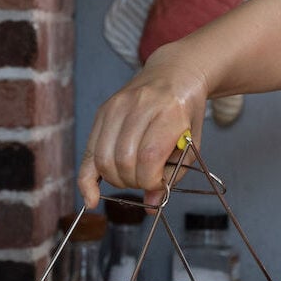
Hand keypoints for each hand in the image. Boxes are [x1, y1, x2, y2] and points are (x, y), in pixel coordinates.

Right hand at [77, 41, 208, 207]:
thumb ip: (174, 175)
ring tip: (131, 177)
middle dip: (133, 182)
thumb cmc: (186, 112)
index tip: (159, 182)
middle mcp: (141, 106)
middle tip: (145, 180)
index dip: (151, 180)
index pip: (148, 158)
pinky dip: (88, 178)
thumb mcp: (192, 143)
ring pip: (104, 158)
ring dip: (115, 179)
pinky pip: (90, 151)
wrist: (176, 74)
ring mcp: (118, 106)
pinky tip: (92, 197)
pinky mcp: (104, 111)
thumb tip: (151, 206)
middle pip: (123, 160)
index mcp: (169, 112)